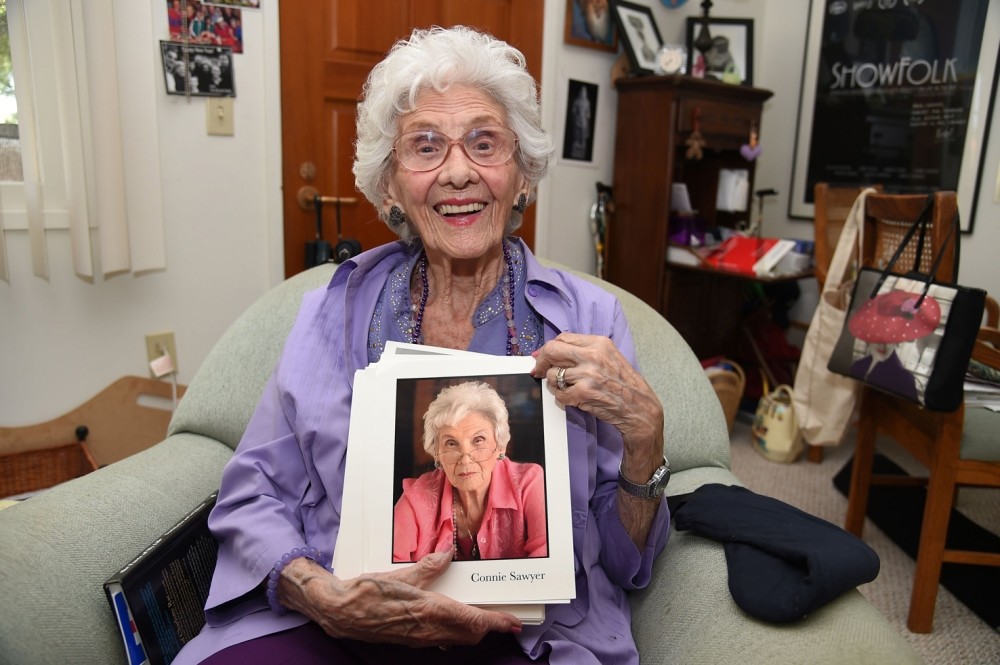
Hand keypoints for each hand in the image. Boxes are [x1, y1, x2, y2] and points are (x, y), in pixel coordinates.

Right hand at [277, 548, 521, 647]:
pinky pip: (440, 639)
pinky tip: (450, 619)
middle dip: (488, 627)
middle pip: (469, 635)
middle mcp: (428, 629)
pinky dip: (453, 631)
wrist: (339, 611)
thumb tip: (448, 553)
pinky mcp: (410, 639)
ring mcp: (419, 638)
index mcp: (430, 611)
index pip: (473, 621)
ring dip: (471, 630)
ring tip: (481, 617)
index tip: (513, 623)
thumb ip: (428, 566)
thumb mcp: (400, 575)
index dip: (496, 623)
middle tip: (500, 617)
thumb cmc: (367, 592)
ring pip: (456, 639)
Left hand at [532, 333, 665, 545]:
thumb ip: (584, 352)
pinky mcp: (583, 393)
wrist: (640, 409)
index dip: (547, 349)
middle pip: (552, 351)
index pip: (562, 338)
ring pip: (552, 375)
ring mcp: (588, 375)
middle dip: (542, 362)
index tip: (541, 357)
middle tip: (539, 371)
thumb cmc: (624, 385)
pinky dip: (562, 399)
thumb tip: (552, 351)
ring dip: (555, 385)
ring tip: (568, 389)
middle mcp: (593, 355)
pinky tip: (574, 400)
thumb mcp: (609, 358)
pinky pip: (559, 395)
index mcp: (599, 343)